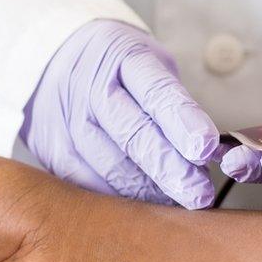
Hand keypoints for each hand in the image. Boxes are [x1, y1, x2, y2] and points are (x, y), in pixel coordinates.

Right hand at [21, 19, 219, 208]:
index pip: (157, 92)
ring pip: (109, 164)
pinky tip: (147, 205)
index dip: (183, 121)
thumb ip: (177, 105)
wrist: (54, 57)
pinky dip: (120, 197)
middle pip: (132, 133)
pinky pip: (86, 181)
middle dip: (170, 168)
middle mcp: (89, 86)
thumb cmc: (121, 68)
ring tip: (180, 202)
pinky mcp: (50, 148)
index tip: (206, 148)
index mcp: (123, 57)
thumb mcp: (152, 65)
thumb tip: (210, 153)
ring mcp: (65, 118)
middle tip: (199, 193)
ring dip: (149, 190)